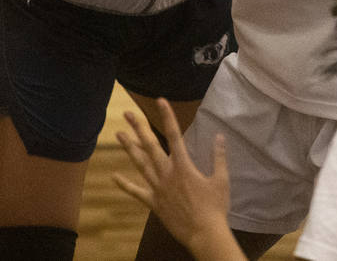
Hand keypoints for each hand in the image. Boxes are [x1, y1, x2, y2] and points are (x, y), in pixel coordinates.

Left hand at [114, 99, 234, 257]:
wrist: (204, 234)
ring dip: (129, 148)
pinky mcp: (154, 203)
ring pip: (140, 164)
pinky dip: (125, 184)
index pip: (174, 135)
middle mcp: (167, 174)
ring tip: (119, 135)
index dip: (167, 117)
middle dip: (139, 128)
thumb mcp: (221, 179)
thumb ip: (219, 156)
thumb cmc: (215, 207)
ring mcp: (158, 188)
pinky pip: (137, 192)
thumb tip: (220, 136)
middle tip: (127, 114)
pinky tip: (115, 177)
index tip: (160, 101)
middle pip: (150, 146)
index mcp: (184, 166)